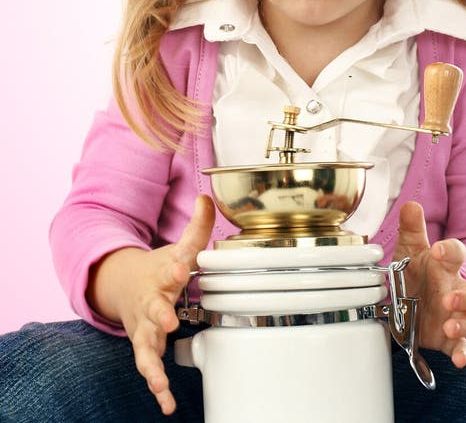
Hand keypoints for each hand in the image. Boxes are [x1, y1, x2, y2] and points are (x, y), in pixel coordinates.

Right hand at [117, 195, 214, 414]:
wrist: (124, 285)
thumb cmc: (160, 268)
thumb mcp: (179, 246)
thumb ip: (197, 226)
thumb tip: (206, 197)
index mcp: (164, 273)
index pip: (171, 267)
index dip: (178, 266)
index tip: (184, 267)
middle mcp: (152, 300)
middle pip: (154, 307)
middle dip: (160, 313)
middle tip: (168, 319)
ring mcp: (145, 324)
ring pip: (145, 343)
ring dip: (152, 361)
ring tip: (158, 381)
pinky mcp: (145, 344)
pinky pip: (149, 367)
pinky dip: (156, 386)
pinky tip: (166, 404)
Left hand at [393, 201, 465, 368]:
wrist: (406, 305)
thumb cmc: (413, 274)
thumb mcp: (409, 251)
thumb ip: (411, 229)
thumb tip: (411, 205)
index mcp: (444, 266)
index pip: (456, 254)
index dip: (449, 251)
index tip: (436, 250)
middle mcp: (455, 290)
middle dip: (465, 296)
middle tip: (449, 298)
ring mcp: (454, 316)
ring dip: (463, 323)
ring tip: (449, 327)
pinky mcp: (449, 338)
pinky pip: (462, 346)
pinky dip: (463, 352)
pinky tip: (460, 359)